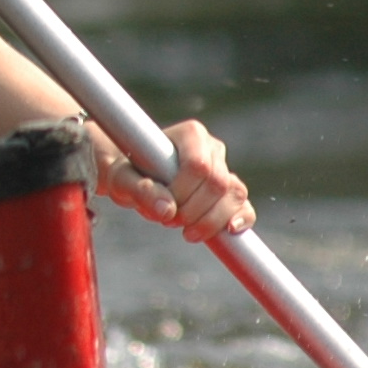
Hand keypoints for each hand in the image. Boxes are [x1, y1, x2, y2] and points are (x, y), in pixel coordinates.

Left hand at [95, 118, 253, 244]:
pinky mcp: (230, 192)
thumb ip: (140, 190)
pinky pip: (245, 206)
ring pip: (235, 195)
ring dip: (212, 220)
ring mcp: (225, 169)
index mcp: (190, 134)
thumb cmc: (128, 174)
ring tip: (187, 233)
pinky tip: (230, 231)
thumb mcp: (123, 180)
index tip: (163, 208)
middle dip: (195, 210)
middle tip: (169, 222)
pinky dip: (242, 219)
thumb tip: (167, 210)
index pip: (198, 166)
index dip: (183, 193)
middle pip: (218, 183)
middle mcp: (213, 148)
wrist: (135, 180)